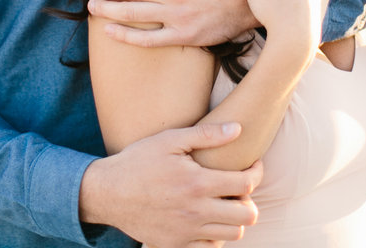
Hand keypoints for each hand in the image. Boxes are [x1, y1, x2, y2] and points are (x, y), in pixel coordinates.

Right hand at [80, 122, 262, 247]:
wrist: (108, 193)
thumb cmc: (138, 161)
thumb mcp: (170, 140)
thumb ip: (206, 134)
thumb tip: (238, 129)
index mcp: (197, 183)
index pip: (246, 184)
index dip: (257, 173)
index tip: (253, 166)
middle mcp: (196, 211)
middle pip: (248, 216)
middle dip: (250, 199)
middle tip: (239, 187)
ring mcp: (186, 232)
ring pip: (234, 235)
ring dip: (236, 218)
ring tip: (225, 202)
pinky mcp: (176, 245)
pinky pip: (211, 246)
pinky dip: (216, 234)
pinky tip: (208, 217)